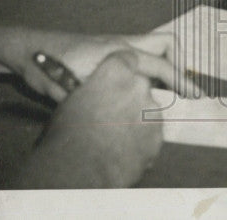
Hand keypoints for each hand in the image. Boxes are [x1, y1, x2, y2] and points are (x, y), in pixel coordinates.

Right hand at [12, 51, 161, 188]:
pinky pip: (152, 132)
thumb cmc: (69, 133)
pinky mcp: (158, 133)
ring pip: (147, 109)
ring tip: (116, 136)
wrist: (80, 168)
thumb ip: (94, 88)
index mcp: (115, 70)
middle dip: (130, 97)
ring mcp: (151, 109)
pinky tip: (124, 148)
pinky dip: (142, 139)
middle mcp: (137, 84)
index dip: (121, 71)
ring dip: (136, 119)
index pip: (126, 59)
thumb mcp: (74, 100)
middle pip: (139, 85)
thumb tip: (96, 91)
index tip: (115, 82)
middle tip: (113, 114)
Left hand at [21, 32, 199, 101]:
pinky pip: (141, 53)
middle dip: (182, 63)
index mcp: (119, 50)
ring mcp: (116, 44)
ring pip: (154, 46)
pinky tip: (147, 87)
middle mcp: (122, 42)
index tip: (196, 96)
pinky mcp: (109, 49)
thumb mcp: (73, 86)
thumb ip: (102, 94)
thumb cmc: (48, 66)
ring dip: (167, 63)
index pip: (160, 64)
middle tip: (188, 88)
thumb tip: (130, 105)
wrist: (27, 49)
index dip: (181, 81)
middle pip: (165, 43)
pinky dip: (152, 66)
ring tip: (175, 88)